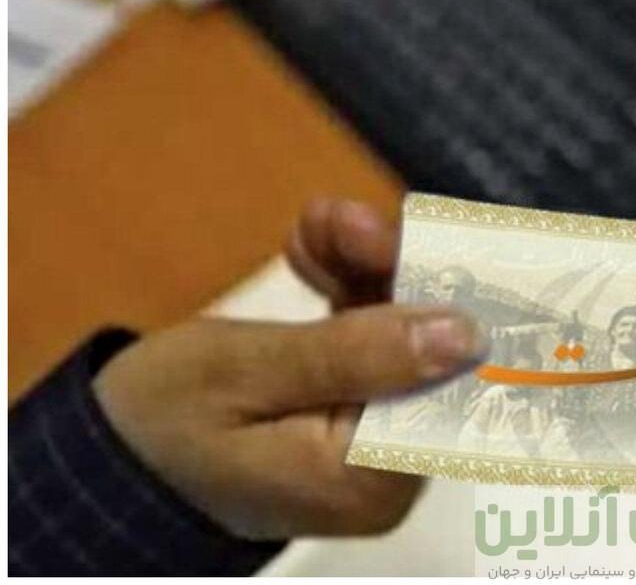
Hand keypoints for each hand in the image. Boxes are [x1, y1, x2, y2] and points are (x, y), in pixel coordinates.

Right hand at [93, 199, 482, 539]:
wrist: (109, 457)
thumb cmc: (156, 422)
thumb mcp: (243, 373)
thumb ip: (356, 353)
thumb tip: (467, 333)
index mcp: (368, 476)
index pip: (451, 381)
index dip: (451, 302)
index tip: (434, 236)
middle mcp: (389, 472)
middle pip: (434, 352)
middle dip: (397, 272)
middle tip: (345, 219)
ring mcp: (376, 447)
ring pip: (408, 336)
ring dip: (368, 269)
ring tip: (320, 222)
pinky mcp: (358, 418)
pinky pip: (377, 343)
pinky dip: (351, 292)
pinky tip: (314, 250)